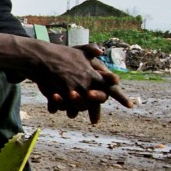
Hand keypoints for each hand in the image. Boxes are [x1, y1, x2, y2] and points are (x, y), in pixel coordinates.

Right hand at [0, 36, 135, 124]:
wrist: (40, 57)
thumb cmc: (59, 53)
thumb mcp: (78, 49)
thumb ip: (90, 50)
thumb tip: (102, 51)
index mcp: (92, 73)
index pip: (109, 87)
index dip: (120, 97)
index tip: (131, 106)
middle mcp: (85, 82)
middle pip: (96, 101)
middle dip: (95, 112)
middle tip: (95, 121)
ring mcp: (73, 89)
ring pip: (81, 106)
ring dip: (78, 111)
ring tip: (74, 114)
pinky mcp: (61, 94)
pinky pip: (66, 107)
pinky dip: (65, 110)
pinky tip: (63, 112)